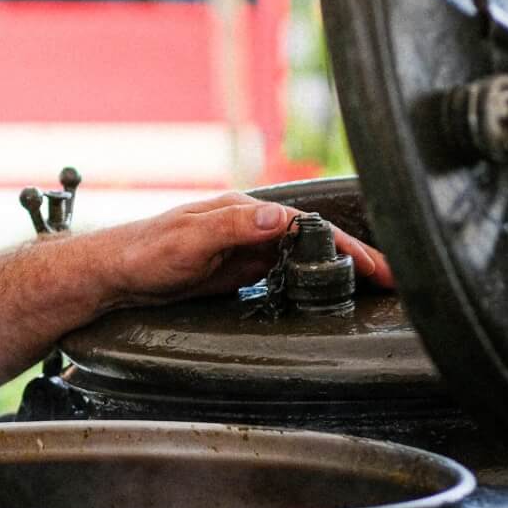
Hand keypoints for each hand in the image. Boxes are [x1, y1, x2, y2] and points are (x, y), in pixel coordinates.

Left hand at [94, 192, 392, 309]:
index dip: (345, 245)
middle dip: (356, 257)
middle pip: (315, 240)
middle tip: (394, 280)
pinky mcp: (239, 269)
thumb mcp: (189, 239)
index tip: (376, 266)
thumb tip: (280, 218)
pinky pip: (287, 273)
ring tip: (377, 288)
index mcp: (243, 211)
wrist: (114, 274)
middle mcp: (249, 226)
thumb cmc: (143, 252)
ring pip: (306, 256)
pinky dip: (315, 282)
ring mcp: (246, 247)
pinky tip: (330, 295)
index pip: (307, 225)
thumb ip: (233, 227)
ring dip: (341, 270)